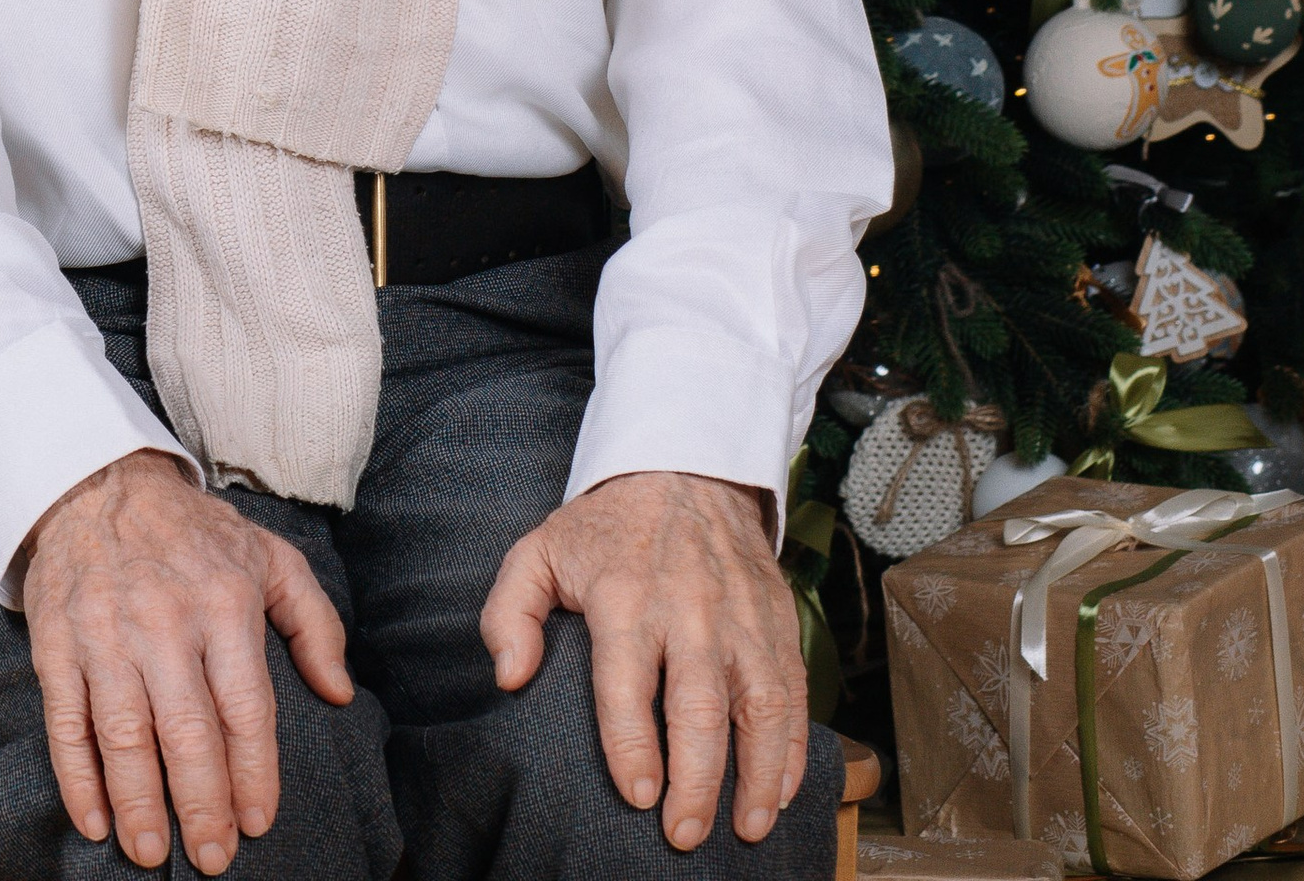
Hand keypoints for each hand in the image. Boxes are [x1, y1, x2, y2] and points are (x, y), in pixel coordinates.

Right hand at [19, 449, 352, 874]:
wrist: (96, 482)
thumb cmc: (192, 532)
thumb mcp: (269, 555)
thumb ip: (314, 620)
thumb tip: (339, 692)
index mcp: (224, 602)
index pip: (246, 708)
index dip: (253, 773)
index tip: (259, 822)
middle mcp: (164, 621)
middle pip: (187, 733)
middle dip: (202, 805)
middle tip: (214, 857)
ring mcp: (106, 634)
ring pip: (123, 736)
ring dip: (138, 804)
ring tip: (151, 852)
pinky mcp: (58, 644)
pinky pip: (66, 722)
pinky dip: (78, 779)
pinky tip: (95, 819)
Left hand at [481, 471, 803, 847]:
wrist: (685, 468)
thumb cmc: (605, 526)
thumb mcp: (539, 550)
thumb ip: (510, 613)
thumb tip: (510, 678)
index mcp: (625, 595)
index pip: (627, 683)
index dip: (633, 745)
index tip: (637, 796)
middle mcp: (689, 609)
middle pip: (699, 707)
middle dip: (697, 781)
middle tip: (684, 835)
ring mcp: (740, 616)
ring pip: (759, 705)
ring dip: (758, 775)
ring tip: (748, 829)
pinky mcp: (777, 620)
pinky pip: (793, 690)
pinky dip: (794, 746)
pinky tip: (781, 789)